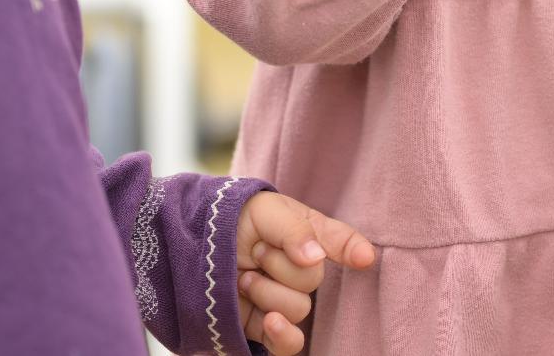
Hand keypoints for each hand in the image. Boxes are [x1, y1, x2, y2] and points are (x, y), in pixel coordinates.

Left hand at [234, 191, 375, 353]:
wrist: (189, 243)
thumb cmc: (231, 220)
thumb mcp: (264, 210)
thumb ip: (294, 229)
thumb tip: (316, 258)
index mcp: (305, 235)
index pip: (339, 241)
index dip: (353, 249)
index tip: (363, 258)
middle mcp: (299, 268)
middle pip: (313, 278)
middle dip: (281, 265)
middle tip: (256, 251)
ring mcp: (282, 299)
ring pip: (299, 308)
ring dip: (268, 292)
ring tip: (244, 278)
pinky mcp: (264, 327)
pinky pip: (290, 344)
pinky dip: (282, 334)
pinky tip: (270, 321)